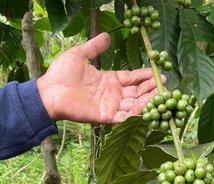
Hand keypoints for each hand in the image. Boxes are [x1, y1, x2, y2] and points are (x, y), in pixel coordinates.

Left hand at [37, 33, 162, 123]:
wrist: (48, 91)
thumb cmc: (60, 74)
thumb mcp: (79, 54)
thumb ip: (94, 47)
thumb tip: (107, 36)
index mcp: (108, 80)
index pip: (132, 78)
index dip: (145, 75)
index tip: (158, 71)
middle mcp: (112, 94)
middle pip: (137, 93)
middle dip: (151, 89)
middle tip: (165, 84)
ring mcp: (110, 106)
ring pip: (135, 105)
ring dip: (148, 101)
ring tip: (162, 95)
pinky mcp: (105, 116)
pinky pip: (125, 117)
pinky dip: (137, 113)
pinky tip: (147, 106)